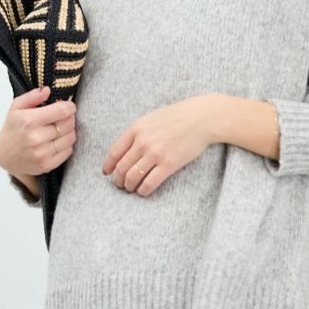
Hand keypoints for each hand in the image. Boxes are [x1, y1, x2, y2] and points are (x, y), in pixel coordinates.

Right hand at [0, 89, 75, 179]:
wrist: (5, 156)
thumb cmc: (12, 129)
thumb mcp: (16, 108)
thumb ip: (32, 97)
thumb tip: (47, 90)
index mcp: (29, 121)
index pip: (61, 111)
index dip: (70, 107)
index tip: (69, 106)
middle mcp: (36, 138)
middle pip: (68, 124)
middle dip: (70, 118)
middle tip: (64, 117)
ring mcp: (42, 153)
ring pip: (70, 138)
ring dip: (70, 131)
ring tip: (62, 128)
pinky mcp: (47, 165)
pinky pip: (68, 151)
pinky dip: (67, 144)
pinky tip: (59, 140)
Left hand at [102, 95, 216, 195]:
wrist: (201, 118)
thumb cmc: (178, 117)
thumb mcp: (152, 118)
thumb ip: (138, 132)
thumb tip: (126, 149)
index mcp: (136, 128)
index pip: (114, 152)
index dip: (108, 166)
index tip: (107, 173)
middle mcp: (143, 141)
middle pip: (122, 167)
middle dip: (118, 180)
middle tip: (120, 185)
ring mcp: (155, 153)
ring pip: (133, 177)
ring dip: (129, 186)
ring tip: (131, 189)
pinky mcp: (168, 164)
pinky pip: (149, 183)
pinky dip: (143, 190)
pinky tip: (143, 191)